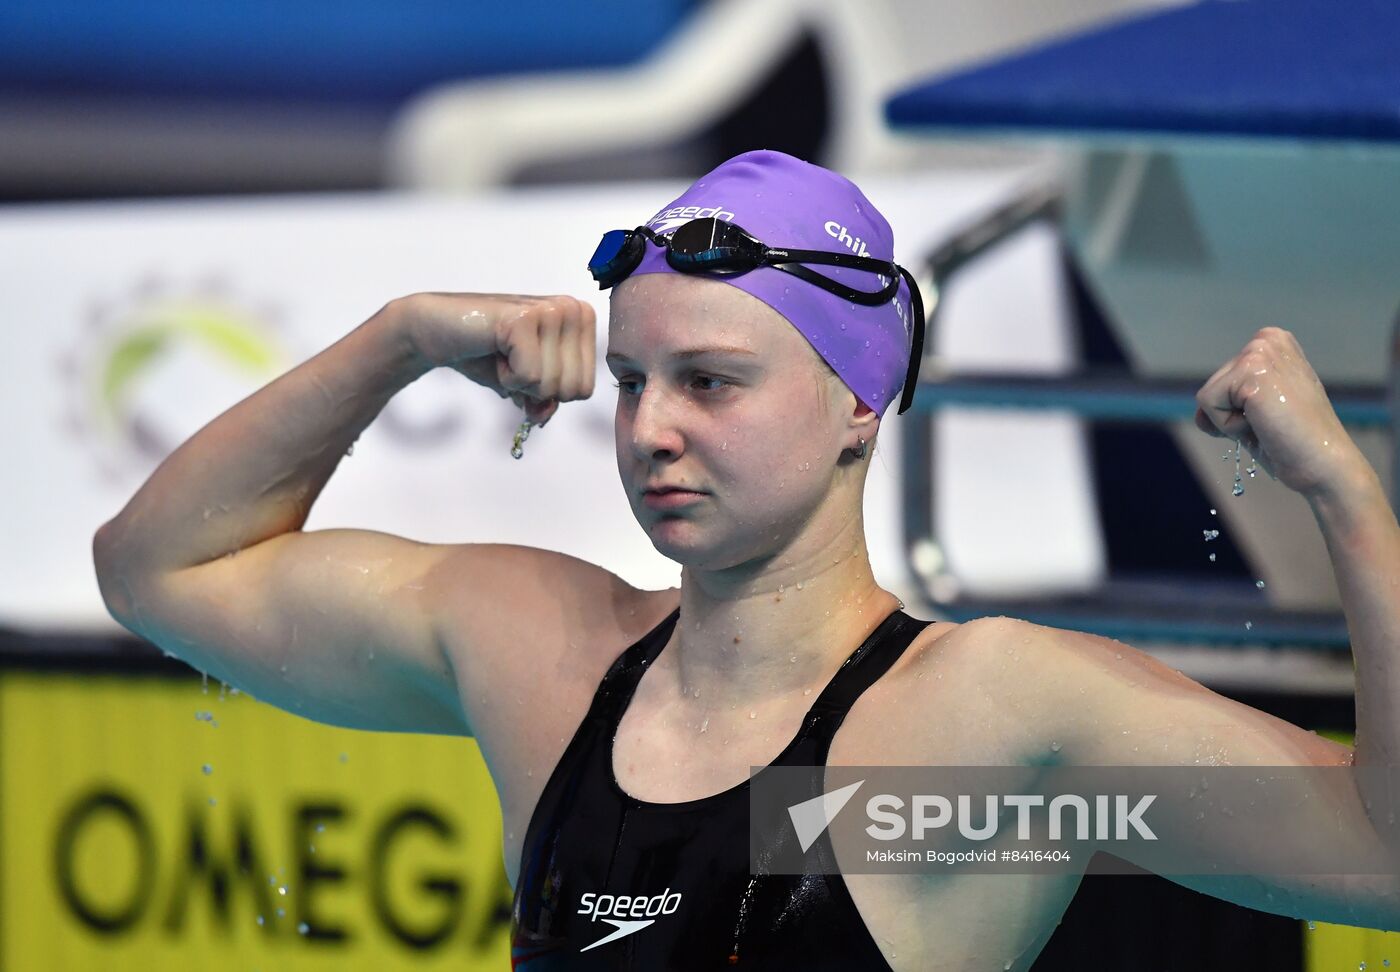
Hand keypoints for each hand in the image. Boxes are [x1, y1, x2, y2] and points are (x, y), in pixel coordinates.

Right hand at [397, 292, 596, 424]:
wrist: (435, 329)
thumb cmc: (485, 354)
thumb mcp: (525, 385)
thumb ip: (546, 402)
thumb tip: (545, 414)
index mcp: (583, 320)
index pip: (584, 389)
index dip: (548, 392)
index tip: (525, 364)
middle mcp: (573, 309)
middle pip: (572, 389)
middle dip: (535, 388)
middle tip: (511, 359)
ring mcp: (551, 310)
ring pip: (551, 385)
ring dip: (517, 380)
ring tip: (501, 352)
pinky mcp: (524, 318)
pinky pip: (529, 377)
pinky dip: (505, 376)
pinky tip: (493, 349)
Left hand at [1193, 326, 1358, 498]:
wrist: (1324, 465)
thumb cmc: (1295, 443)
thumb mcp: (1256, 414)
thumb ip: (1226, 405)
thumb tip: (1199, 414)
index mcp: (1273, 343)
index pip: (1223, 381)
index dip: (1238, 409)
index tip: (1273, 417)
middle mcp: (1266, 340)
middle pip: (1212, 387)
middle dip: (1233, 415)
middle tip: (1273, 424)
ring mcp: (1259, 352)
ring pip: (1207, 397)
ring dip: (1231, 422)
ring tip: (1270, 424)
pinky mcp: (1250, 371)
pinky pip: (1208, 404)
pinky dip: (1229, 426)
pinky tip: (1264, 425)